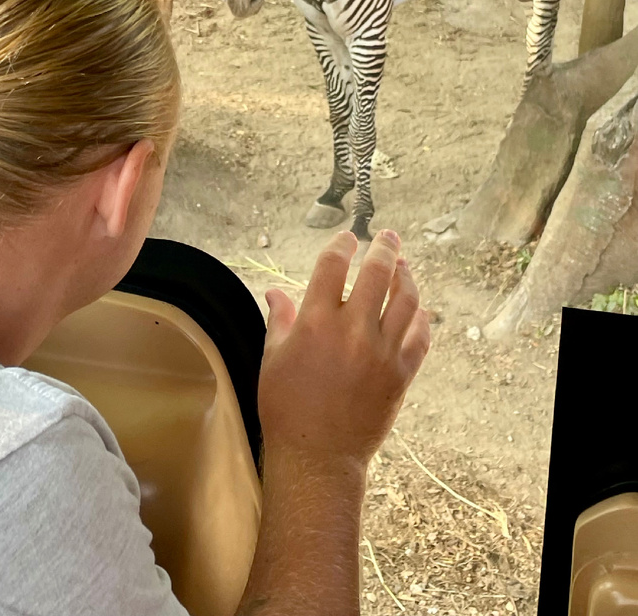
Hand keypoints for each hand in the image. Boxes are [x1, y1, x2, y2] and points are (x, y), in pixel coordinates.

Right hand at [258, 228, 429, 471]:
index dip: (342, 245)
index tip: (348, 238)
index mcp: (316, 322)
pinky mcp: (401, 375)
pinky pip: (419, 338)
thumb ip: (280, 320)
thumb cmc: (286, 407)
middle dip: (384, 248)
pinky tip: (418, 310)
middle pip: (376, 274)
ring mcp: (381, 352)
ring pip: (406, 301)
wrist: (317, 458)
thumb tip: (274, 292)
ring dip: (406, 278)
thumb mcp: (273, 358)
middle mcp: (352, 331)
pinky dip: (421, 319)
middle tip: (388, 237)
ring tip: (404, 268)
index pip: (332, 266)